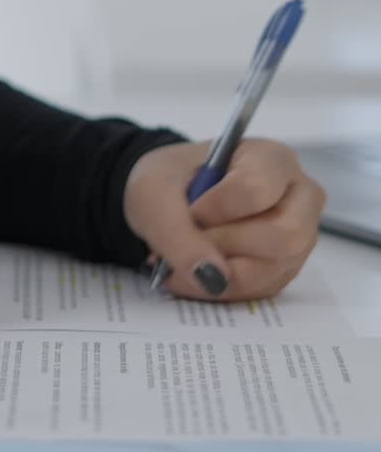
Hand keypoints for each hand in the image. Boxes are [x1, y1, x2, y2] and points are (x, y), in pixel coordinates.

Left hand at [123, 137, 325, 301]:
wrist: (170, 200)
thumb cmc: (170, 182)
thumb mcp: (153, 193)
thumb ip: (175, 230)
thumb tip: (212, 277)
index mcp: (272, 159)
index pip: (257, 188)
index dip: (217, 208)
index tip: (190, 211)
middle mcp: (298, 197)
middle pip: (286, 234)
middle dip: (227, 245)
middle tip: (193, 239)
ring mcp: (298, 237)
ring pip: (272, 270)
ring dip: (220, 273)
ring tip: (186, 259)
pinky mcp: (284, 269)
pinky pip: (260, 291)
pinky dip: (220, 288)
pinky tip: (196, 272)